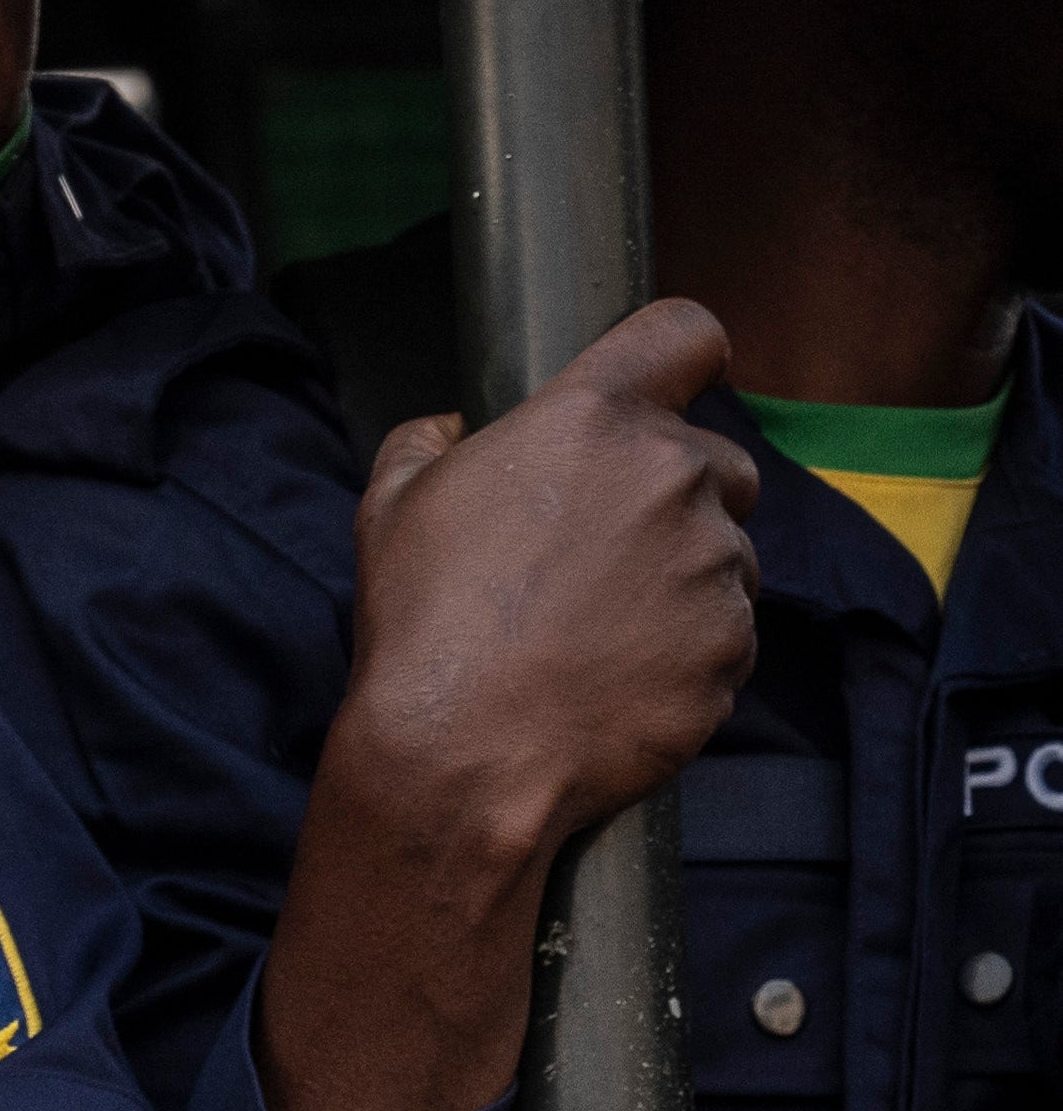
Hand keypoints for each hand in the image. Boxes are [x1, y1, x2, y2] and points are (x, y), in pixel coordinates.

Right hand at [257, 298, 762, 1110]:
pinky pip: (722, 644)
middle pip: (713, 460)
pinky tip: (608, 700)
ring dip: (676, 590)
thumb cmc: (400, 648)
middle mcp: (666, 487)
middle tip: (591, 566)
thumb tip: (448, 448)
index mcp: (580, 426)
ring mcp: (708, 579)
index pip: (684, 333)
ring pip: (722, 557)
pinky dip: (684, 664)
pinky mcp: (729, 664)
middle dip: (668, 504)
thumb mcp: (381, 524)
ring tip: (584, 653)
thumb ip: (424, 464)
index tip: (669, 376)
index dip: (680, 350)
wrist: (449, 777)